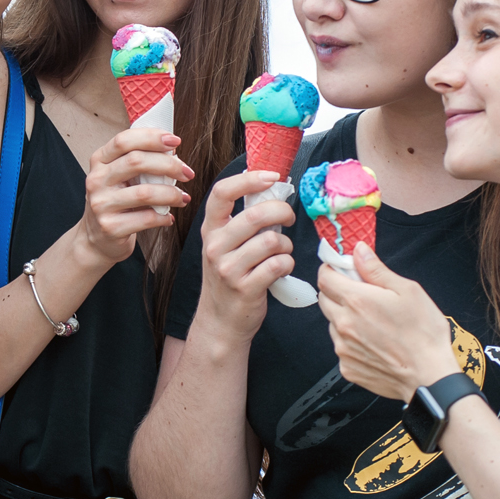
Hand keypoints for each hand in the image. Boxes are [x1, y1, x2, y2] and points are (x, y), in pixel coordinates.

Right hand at [78, 129, 193, 264]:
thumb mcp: (119, 176)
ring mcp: (101, 204)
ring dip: (171, 194)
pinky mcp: (110, 227)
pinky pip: (146, 218)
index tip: (175, 141)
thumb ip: (138, 162)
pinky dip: (163, 217)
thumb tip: (172, 151)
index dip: (152, 137)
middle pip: (136, 162)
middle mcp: (96, 180)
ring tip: (182, 198)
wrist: (97, 238)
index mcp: (99, 161)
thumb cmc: (116, 202)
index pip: (124, 140)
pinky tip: (168, 217)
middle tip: (187, 173)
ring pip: (145, 192)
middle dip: (169, 165)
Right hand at [191, 171, 295, 340]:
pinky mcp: (246, 288)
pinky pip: (279, 264)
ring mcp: (228, 269)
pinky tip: (281, 269)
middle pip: (256, 214)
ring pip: (272, 241)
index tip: (272, 176)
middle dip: (282, 212)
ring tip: (281, 253)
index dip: (249, 179)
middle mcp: (215, 246)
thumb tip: (271, 190)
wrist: (220, 321)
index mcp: (211, 230)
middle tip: (288, 218)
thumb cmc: (229, 278)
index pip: (222, 192)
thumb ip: (241, 222)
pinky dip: (287, 264)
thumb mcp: (224, 246)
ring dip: (286, 245)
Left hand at [317, 243, 459, 400]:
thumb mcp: (407, 291)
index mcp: (356, 301)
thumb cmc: (423, 333)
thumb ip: (376, 269)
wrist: (429, 377)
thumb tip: (358, 250)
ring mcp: (342, 348)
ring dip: (345, 318)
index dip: (331, 270)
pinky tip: (374, 343)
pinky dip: (352, 341)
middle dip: (337, 292)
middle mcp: (343, 324)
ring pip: (332, 324)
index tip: (342, 270)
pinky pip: (342, 347)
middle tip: (362, 294)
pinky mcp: (347, 367)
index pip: (324, 277)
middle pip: (324, 299)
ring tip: (373, 323)